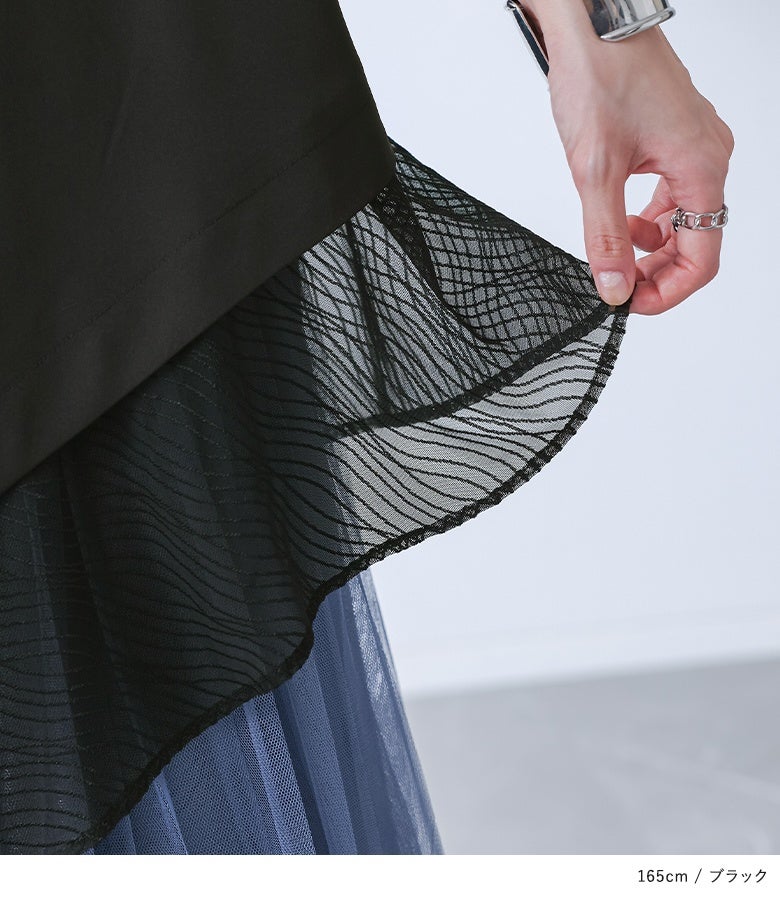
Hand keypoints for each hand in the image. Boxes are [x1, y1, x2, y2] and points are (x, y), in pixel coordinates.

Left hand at [521, 1, 733, 314]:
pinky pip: (671, 195)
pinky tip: (620, 220)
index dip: (668, 293)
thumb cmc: (601, 76)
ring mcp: (693, 146)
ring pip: (683, 220)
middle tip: (617, 287)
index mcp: (702, 168)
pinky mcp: (673, 138)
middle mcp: (708, 157)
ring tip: (614, 254)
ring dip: (650, 247)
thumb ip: (606, 237)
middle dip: (657, 272)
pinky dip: (647, 218)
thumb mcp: (595, 170)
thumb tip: (614, 288)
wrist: (592, 21)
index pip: (703, 258)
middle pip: (696, 242)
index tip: (631, 305)